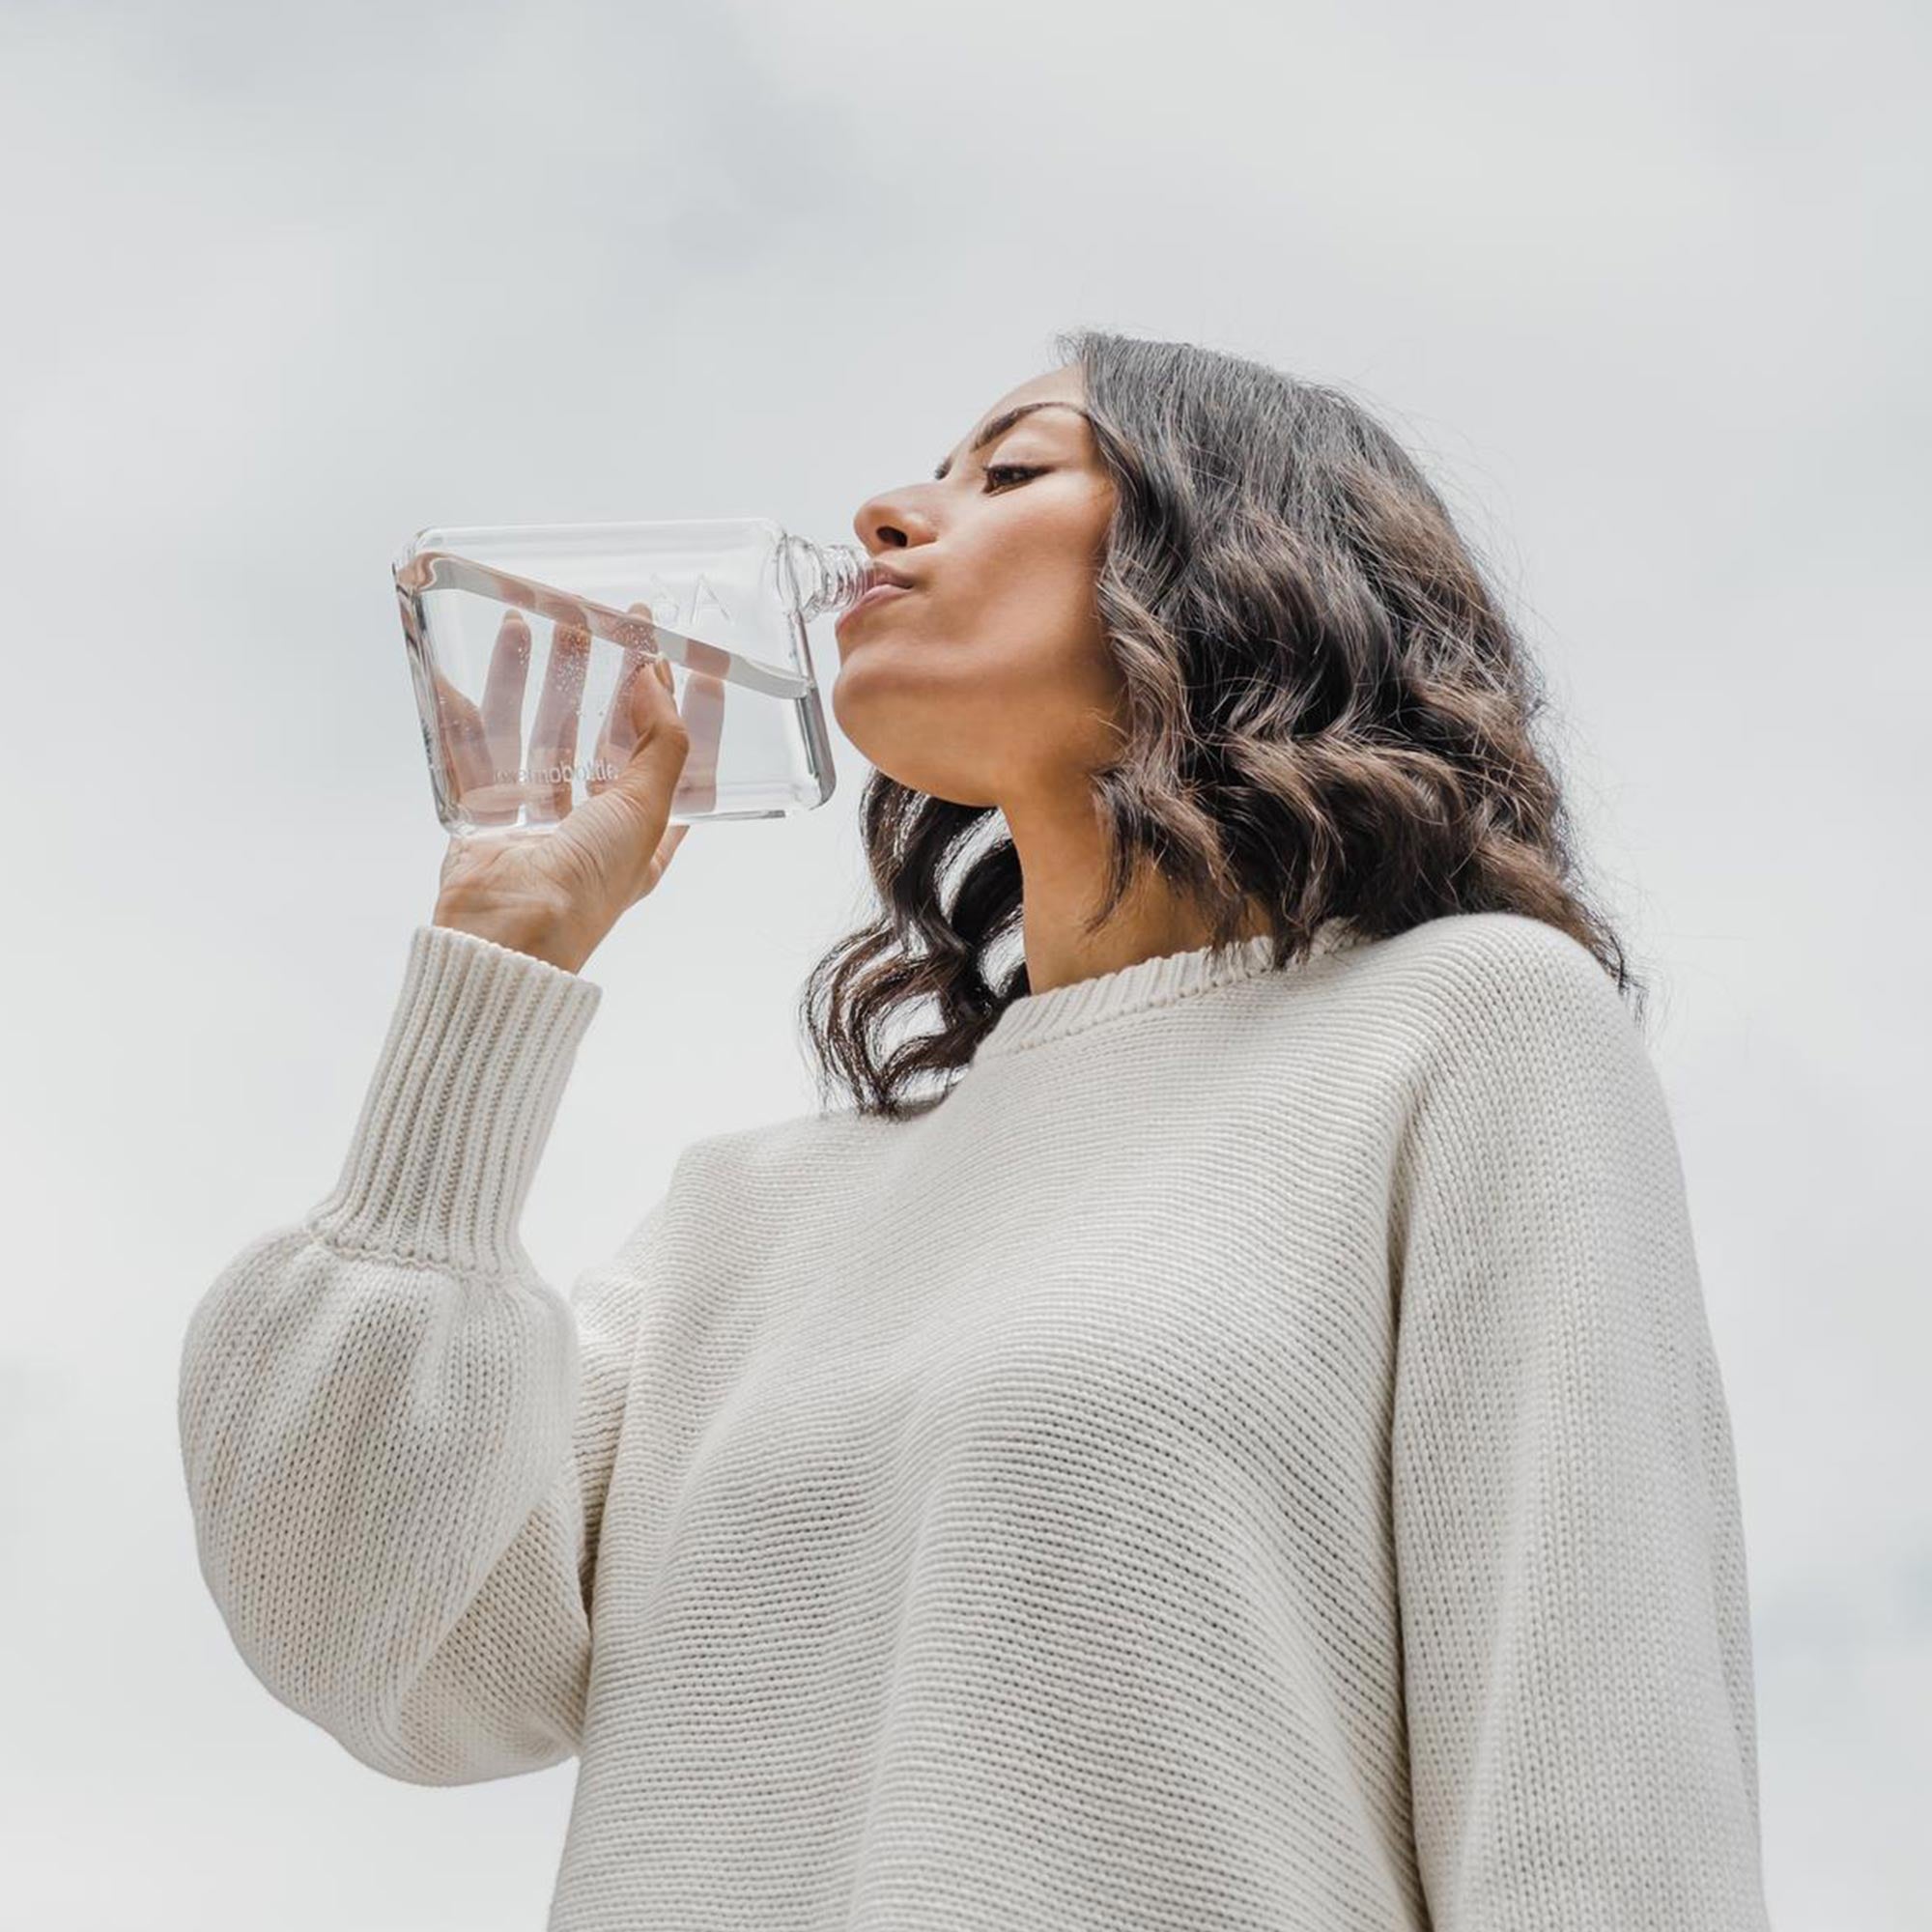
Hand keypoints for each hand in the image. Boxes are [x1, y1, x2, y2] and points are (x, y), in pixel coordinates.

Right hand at [428, 603, 723, 971]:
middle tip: (601, 622)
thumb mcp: (647, 812)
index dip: (683, 712)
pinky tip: (457, 671)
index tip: (689, 661)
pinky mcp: (483, 814)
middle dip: (600, 677)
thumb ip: (663, 744)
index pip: (672, 760)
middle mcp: (591, 825)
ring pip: (536, 731)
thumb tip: (658, 681)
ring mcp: (535, 818)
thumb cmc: (586, 887)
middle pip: (599, 734)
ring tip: (532, 623)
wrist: (509, 931)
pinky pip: (473, 751)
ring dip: (535, 678)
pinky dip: (464, 711)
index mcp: (643, 834)